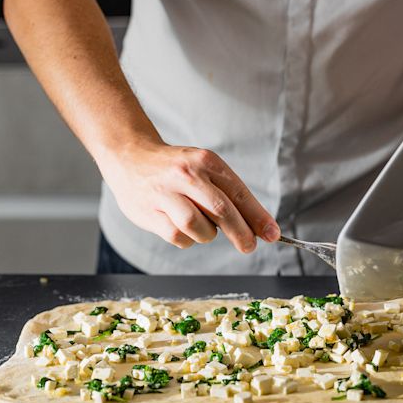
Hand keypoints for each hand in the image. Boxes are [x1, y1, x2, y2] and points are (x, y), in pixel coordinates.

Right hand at [98, 140, 280, 250]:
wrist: (129, 156)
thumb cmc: (175, 168)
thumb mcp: (203, 169)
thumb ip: (229, 194)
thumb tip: (259, 226)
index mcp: (206, 161)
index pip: (238, 193)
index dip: (258, 217)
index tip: (273, 234)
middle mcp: (187, 174)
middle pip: (222, 211)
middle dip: (241, 233)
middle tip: (249, 246)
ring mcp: (165, 193)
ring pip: (198, 227)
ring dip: (206, 234)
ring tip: (201, 227)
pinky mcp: (148, 212)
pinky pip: (177, 236)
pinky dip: (186, 239)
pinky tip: (181, 228)